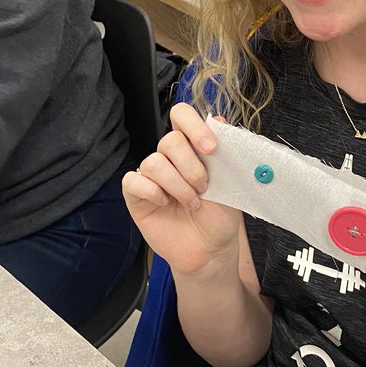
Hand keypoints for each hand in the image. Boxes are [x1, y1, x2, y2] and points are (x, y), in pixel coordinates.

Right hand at [122, 103, 242, 277]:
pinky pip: (133, 181)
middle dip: (191, 167)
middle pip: (170, 140)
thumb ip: (225, 153)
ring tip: (192, 203)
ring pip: (154, 162)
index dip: (194, 126)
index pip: (181, 116)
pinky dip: (153, 192)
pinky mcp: (136, 195)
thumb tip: (219, 120)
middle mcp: (170, 157)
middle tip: (204, 188)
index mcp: (192, 147)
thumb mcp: (231, 183)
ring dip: (178, 185)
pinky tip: (166, 204)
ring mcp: (151, 176)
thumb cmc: (220, 216)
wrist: (210, 250)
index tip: (211, 149)